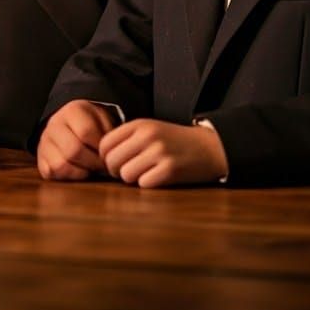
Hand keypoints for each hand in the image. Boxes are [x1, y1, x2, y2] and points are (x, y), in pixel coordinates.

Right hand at [37, 100, 115, 180]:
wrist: (69, 124)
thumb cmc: (92, 124)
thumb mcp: (103, 119)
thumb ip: (110, 133)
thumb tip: (113, 154)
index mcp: (72, 110)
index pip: (86, 132)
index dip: (101, 149)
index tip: (110, 155)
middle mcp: (54, 124)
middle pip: (73, 150)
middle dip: (93, 163)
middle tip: (103, 167)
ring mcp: (44, 142)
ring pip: (61, 165)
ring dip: (81, 173)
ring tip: (91, 170)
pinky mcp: (40, 159)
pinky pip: (51, 174)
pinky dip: (67, 177)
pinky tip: (78, 172)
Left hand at [99, 119, 227, 187]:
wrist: (208, 147)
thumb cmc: (173, 141)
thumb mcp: (149, 130)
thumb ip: (126, 139)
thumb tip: (101, 159)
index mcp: (139, 124)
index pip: (105, 144)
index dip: (106, 158)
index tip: (117, 163)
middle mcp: (147, 136)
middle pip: (112, 162)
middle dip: (117, 172)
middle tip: (129, 172)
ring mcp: (159, 152)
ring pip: (126, 175)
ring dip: (133, 179)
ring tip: (146, 173)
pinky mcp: (170, 170)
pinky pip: (144, 184)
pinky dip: (148, 185)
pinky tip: (158, 178)